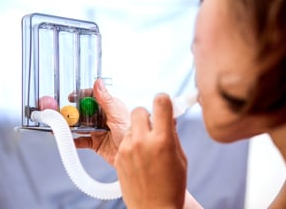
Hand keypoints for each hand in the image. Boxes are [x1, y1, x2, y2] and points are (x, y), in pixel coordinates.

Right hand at [69, 78, 129, 164]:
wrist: (136, 157)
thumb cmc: (131, 133)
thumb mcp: (117, 114)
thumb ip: (106, 99)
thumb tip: (98, 82)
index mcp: (110, 107)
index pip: (93, 97)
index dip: (81, 96)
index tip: (71, 97)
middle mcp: (103, 117)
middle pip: (84, 111)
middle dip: (73, 111)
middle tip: (63, 112)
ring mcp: (98, 130)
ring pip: (81, 125)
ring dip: (71, 125)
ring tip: (62, 125)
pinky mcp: (96, 143)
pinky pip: (81, 141)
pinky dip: (73, 140)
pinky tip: (68, 139)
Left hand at [114, 93, 186, 207]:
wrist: (154, 208)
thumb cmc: (172, 185)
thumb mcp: (179, 157)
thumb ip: (172, 133)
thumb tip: (168, 116)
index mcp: (163, 140)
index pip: (160, 103)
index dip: (163, 100)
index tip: (163, 103)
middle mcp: (143, 141)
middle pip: (139, 110)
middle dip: (146, 115)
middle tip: (151, 126)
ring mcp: (128, 149)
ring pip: (130, 126)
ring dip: (138, 130)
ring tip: (145, 147)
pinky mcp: (118, 156)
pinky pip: (124, 139)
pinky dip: (131, 143)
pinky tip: (138, 157)